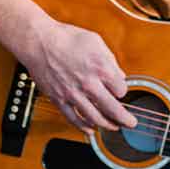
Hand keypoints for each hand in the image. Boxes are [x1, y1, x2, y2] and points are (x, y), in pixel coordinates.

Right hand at [18, 20, 135, 134]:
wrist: (38, 42)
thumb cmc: (65, 38)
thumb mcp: (95, 41)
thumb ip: (110, 60)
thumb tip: (119, 75)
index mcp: (100, 68)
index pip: (121, 90)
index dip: (122, 91)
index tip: (120, 90)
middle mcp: (88, 83)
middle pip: (112, 109)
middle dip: (125, 119)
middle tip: (131, 123)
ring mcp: (73, 93)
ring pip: (94, 117)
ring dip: (107, 125)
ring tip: (114, 127)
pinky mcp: (59, 99)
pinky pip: (72, 118)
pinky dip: (83, 127)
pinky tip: (90, 130)